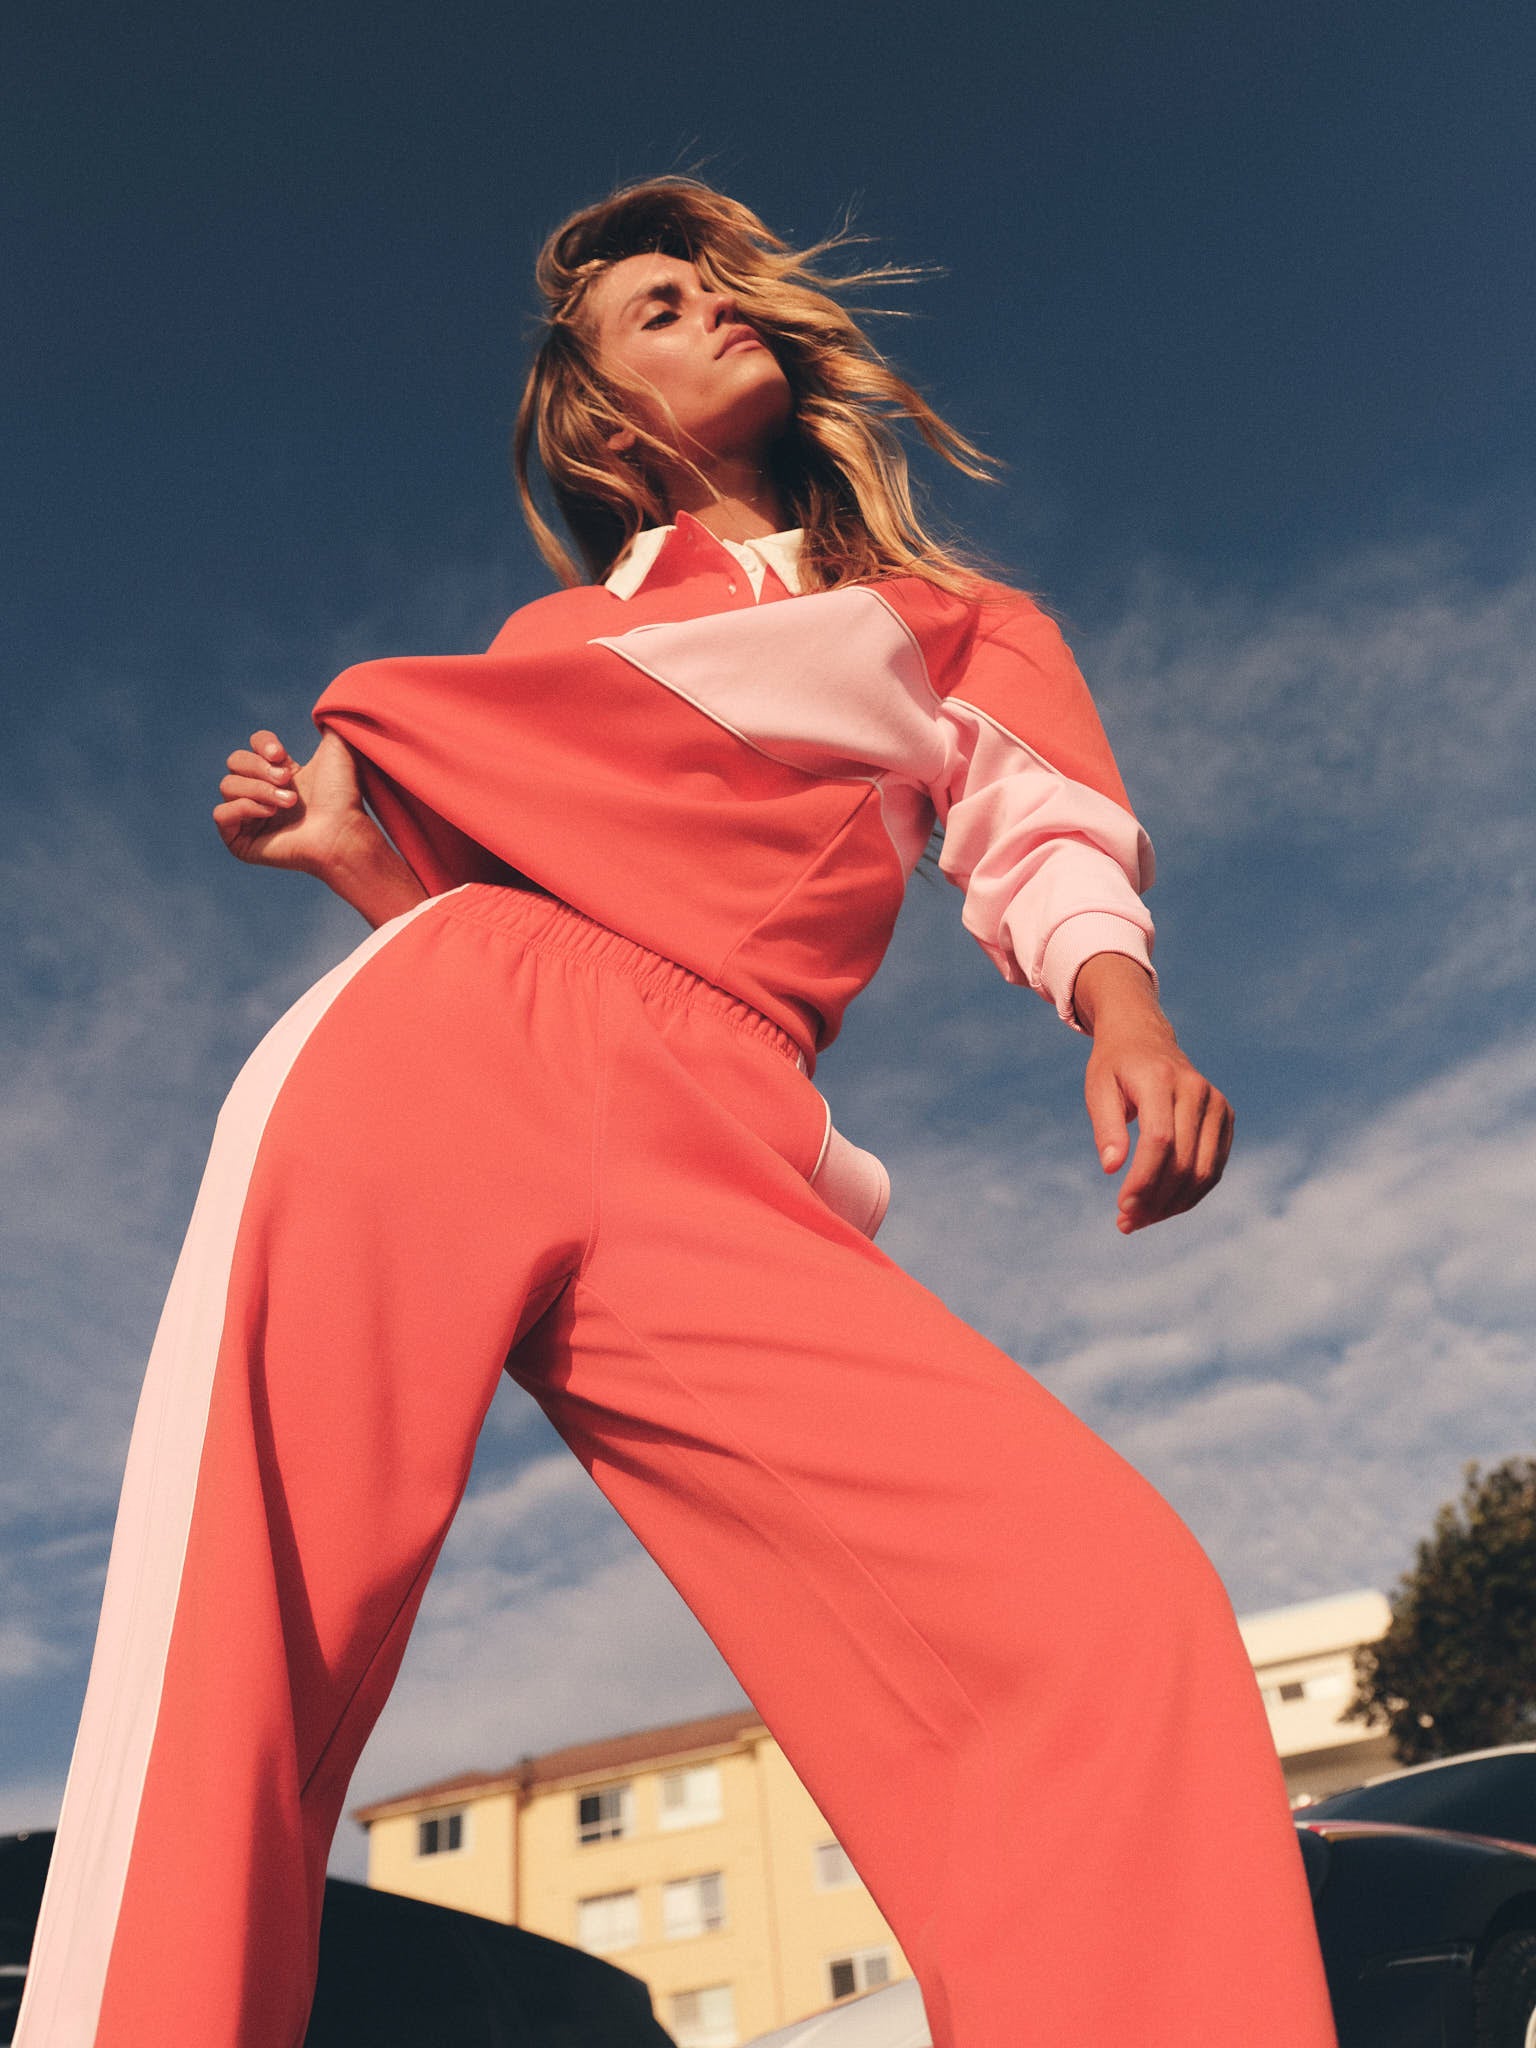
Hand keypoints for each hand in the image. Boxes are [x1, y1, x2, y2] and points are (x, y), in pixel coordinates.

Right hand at [213, 728, 374, 878]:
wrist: (341, 831)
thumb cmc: (342, 797)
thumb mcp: (337, 751)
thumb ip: (331, 724)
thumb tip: (328, 709)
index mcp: (280, 773)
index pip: (253, 744)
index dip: (263, 744)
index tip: (282, 754)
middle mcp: (262, 794)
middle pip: (235, 761)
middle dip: (260, 768)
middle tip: (287, 782)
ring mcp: (250, 818)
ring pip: (227, 786)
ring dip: (258, 789)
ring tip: (287, 802)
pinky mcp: (240, 842)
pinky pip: (221, 813)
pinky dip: (243, 807)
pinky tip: (269, 813)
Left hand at [1074, 953, 1233, 1234]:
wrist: (1145, 1038)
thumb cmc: (1115, 1067)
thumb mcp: (1098, 1089)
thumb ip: (1106, 1127)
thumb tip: (1111, 1169)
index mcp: (1161, 1079)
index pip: (1160, 1140)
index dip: (1143, 1179)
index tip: (1122, 1207)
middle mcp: (1197, 1089)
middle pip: (1184, 1161)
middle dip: (1155, 1199)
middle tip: (1126, 1221)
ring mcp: (1217, 1103)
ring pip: (1204, 1171)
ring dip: (1174, 1205)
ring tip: (1141, 1219)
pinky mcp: (1226, 1117)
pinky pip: (1214, 1167)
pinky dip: (1191, 1194)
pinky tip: (1163, 1206)